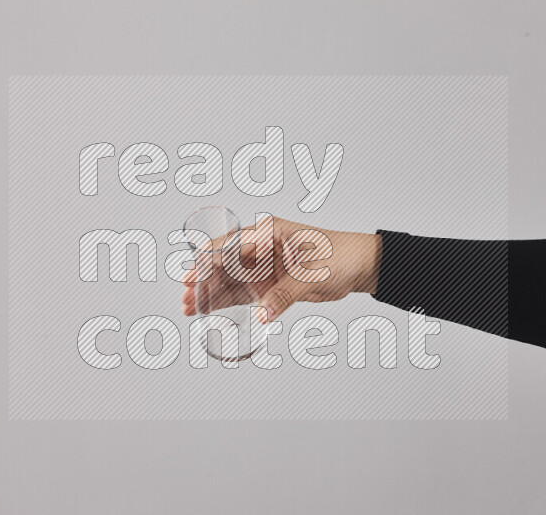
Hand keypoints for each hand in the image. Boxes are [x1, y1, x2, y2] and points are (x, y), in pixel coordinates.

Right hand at [180, 216, 381, 321]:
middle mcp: (260, 247)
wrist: (360, 267)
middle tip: (186, 298)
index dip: (206, 262)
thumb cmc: (340, 256)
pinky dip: (225, 301)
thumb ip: (284, 295)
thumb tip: (263, 314)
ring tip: (189, 308)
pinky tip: (208, 310)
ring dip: (209, 293)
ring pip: (228, 279)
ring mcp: (263, 265)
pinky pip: (241, 292)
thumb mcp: (310, 275)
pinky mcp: (268, 283)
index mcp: (268, 233)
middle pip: (223, 264)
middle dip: (202, 281)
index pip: (229, 245)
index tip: (190, 277)